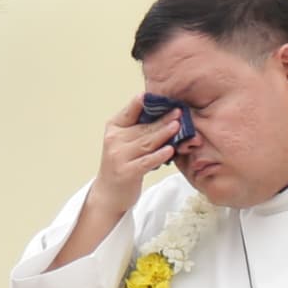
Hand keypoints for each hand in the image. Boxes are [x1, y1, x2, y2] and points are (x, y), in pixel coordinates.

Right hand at [84, 91, 184, 228]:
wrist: (109, 192)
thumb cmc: (123, 163)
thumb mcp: (125, 142)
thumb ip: (139, 128)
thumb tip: (166, 113)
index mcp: (114, 128)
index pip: (130, 111)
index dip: (141, 102)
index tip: (156, 96)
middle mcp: (114, 140)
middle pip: (143, 128)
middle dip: (162, 119)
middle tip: (178, 111)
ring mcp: (119, 157)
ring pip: (146, 143)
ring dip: (163, 134)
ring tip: (177, 126)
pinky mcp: (127, 172)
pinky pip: (146, 161)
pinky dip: (159, 155)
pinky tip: (170, 150)